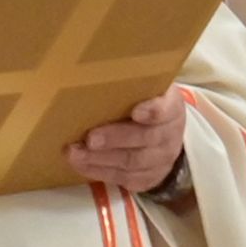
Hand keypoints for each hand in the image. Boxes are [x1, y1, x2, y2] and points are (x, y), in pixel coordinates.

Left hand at [58, 91, 190, 195]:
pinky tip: (79, 164)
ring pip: (131, 163)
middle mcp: (169, 136)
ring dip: (99, 159)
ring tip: (74, 153)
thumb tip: (94, 67)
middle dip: (116, 139)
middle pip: (145, 139)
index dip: (153, 111)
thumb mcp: (148, 90)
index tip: (136, 111)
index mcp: (172, 108)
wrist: (165, 137)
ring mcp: (160, 160)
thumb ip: (132, 84)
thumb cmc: (146, 106)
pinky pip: (122, 179)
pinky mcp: (146, 179)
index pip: (166, 110)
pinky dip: (98, 172)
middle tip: (90, 138)